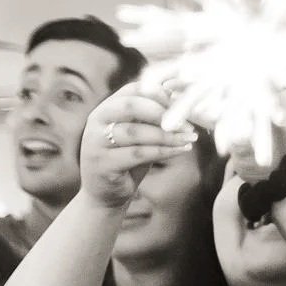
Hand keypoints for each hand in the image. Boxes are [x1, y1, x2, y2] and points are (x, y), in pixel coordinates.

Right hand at [79, 84, 195, 208]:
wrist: (105, 196)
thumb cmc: (127, 161)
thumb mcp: (140, 135)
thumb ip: (153, 118)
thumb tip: (182, 99)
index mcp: (106, 108)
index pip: (134, 89)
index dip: (161, 94)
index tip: (184, 104)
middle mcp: (96, 122)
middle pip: (131, 105)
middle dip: (163, 112)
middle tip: (187, 122)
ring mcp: (95, 143)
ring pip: (136, 131)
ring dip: (167, 135)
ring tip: (190, 138)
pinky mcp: (101, 164)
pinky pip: (137, 154)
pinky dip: (164, 151)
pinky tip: (181, 150)